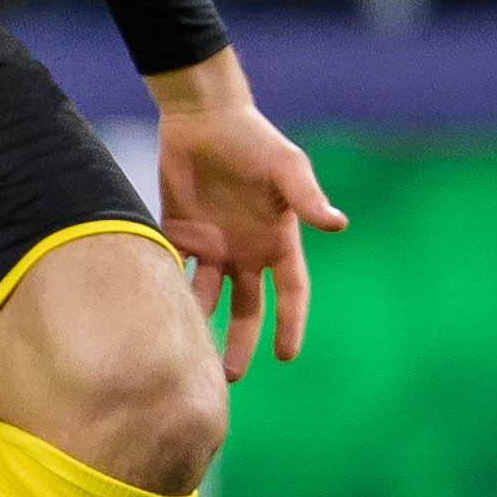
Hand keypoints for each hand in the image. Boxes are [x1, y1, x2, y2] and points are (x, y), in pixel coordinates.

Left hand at [151, 63, 345, 378]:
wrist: (203, 117)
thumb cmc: (254, 139)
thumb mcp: (286, 167)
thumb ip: (307, 198)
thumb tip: (339, 225)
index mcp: (278, 240)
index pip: (291, 292)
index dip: (290, 323)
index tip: (286, 356)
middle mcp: (246, 250)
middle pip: (247, 308)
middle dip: (239, 342)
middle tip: (227, 378)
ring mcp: (212, 245)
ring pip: (207, 297)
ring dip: (200, 324)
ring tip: (187, 355)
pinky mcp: (179, 235)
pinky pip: (174, 271)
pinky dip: (167, 292)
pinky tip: (157, 315)